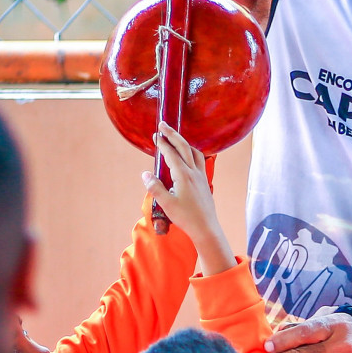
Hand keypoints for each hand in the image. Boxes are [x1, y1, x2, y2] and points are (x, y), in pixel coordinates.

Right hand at [146, 123, 232, 272]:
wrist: (206, 227)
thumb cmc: (185, 217)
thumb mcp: (166, 203)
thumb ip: (155, 187)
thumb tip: (145, 174)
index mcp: (183, 175)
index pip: (171, 154)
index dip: (162, 143)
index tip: (155, 135)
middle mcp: (194, 172)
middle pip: (184, 146)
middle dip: (173, 134)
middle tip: (163, 125)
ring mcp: (201, 176)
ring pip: (194, 152)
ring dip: (184, 142)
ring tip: (175, 139)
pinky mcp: (205, 182)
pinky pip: (200, 161)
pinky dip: (192, 153)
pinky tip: (189, 156)